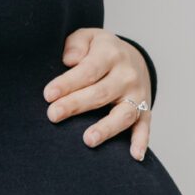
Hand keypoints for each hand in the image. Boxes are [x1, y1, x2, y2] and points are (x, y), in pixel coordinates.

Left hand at [43, 27, 153, 159]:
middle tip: (53, 115)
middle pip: (101, 93)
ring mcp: (138, 95)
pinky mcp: (146, 111)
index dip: (67, 83)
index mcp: (110, 55)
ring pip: (124, 114)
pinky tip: (134, 156)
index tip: (48, 95)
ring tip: (88, 140)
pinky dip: (141, 142)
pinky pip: (144, 128)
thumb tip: (69, 60)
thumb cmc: (100, 51)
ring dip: (107, 128)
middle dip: (76, 105)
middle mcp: (127, 75)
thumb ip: (76, 44)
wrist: (134, 58)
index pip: (88, 71)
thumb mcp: (88, 37)